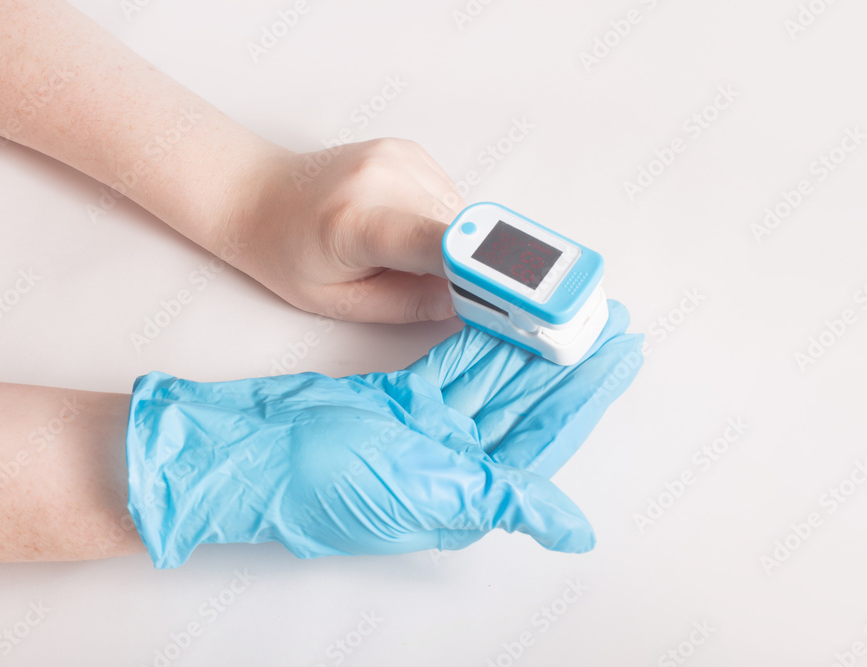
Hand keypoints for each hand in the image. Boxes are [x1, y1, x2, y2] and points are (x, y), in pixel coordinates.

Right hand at [125, 302, 642, 567]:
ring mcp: (424, 428)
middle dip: (566, 364)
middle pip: (524, 404)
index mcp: (466, 492)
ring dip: (526, 346)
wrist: (249, 454)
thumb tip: (571, 529)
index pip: (540, 438)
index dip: (582, 397)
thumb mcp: (417, 494)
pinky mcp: (397, 399)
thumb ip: (499, 500)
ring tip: (563, 312)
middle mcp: (452, 462)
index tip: (618, 355)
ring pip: (490, 380)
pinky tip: (503, 319)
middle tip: (606, 320)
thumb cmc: (320, 485)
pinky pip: (450, 365)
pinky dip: (477, 341)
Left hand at [212, 138, 462, 322]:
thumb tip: (464, 304)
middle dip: (459, 264)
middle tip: (425, 285)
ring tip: (394, 249)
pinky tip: (398, 224)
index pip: (436, 242)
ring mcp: (397, 156)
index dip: (477, 265)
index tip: (505, 288)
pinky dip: (436, 218)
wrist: (258, 195)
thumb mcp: (338, 302)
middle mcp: (381, 177)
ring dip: (446, 240)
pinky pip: (447, 195)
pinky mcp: (407, 149)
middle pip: (459, 231)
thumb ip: (405, 306)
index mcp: (355, 221)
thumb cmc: (286, 252)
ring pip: (459, 213)